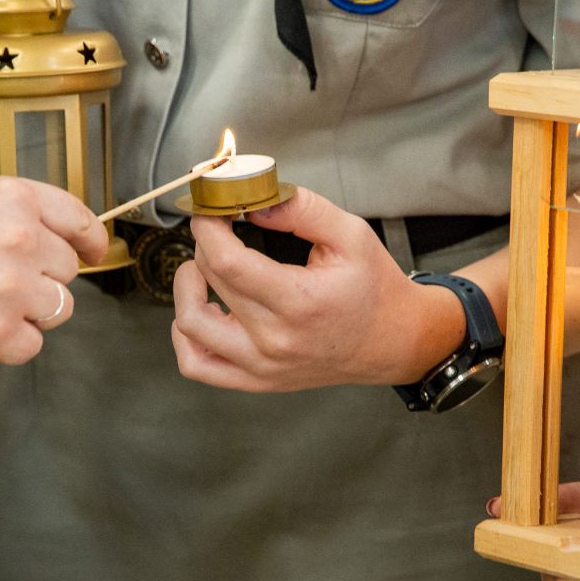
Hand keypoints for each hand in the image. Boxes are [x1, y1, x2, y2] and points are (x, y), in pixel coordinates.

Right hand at [0, 176, 107, 365]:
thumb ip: (13, 216)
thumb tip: (59, 240)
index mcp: (11, 198)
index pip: (77, 217)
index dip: (91, 239)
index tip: (94, 251)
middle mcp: (19, 237)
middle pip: (67, 269)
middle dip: (41, 280)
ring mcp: (12, 286)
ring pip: (59, 308)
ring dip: (30, 313)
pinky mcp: (0, 330)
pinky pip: (32, 344)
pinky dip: (7, 344)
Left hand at [171, 187, 463, 391]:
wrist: (393, 341)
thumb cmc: (374, 288)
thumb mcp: (350, 234)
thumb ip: (301, 209)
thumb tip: (252, 200)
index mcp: (300, 302)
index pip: (227, 262)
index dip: (207, 229)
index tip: (210, 211)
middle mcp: (275, 340)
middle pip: (210, 283)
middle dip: (204, 245)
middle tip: (218, 229)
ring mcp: (262, 366)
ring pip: (191, 327)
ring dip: (186, 289)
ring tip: (201, 268)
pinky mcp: (257, 380)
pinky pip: (198, 365)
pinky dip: (187, 335)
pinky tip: (204, 309)